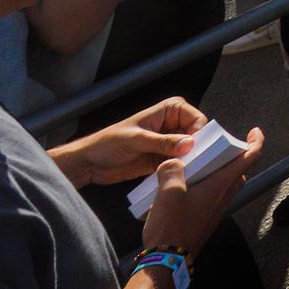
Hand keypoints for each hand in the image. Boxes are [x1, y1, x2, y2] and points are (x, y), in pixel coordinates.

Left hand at [57, 97, 205, 185]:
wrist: (89, 163)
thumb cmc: (108, 143)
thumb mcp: (137, 140)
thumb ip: (163, 142)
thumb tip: (189, 144)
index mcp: (169, 110)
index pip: (196, 118)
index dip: (199, 133)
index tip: (196, 149)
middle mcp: (172, 125)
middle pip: (196, 135)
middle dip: (197, 149)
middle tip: (196, 163)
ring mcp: (168, 143)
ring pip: (190, 151)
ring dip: (190, 161)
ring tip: (189, 172)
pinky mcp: (163, 160)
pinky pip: (179, 164)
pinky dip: (181, 170)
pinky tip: (180, 177)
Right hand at [140, 127, 264, 256]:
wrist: (167, 262)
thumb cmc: (172, 227)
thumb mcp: (168, 193)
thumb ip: (172, 170)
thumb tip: (174, 163)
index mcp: (221, 185)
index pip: (249, 158)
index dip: (256, 142)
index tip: (255, 131)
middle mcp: (224, 196)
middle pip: (238, 170)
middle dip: (233, 155)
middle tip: (216, 146)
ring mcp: (216, 209)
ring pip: (226, 183)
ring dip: (218, 171)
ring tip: (196, 164)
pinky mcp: (207, 218)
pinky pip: (214, 195)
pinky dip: (207, 184)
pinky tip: (185, 185)